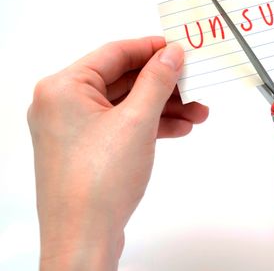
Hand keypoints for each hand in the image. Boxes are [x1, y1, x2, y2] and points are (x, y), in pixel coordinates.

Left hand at [28, 37, 208, 269]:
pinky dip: (149, 125)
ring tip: (198, 114)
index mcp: (64, 87)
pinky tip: (179, 129)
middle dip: (164, 86)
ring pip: (125, 104)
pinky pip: (121, 125)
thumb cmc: (100, 180)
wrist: (83, 238)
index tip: (180, 48)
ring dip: (162, 107)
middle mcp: (63, 103)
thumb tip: (172, 53)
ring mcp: (73, 127)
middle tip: (195, 85)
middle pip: (123, 80)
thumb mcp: (138, 121)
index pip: (115, 53)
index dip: (151, 49)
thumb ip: (157, 81)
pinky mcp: (85, 148)